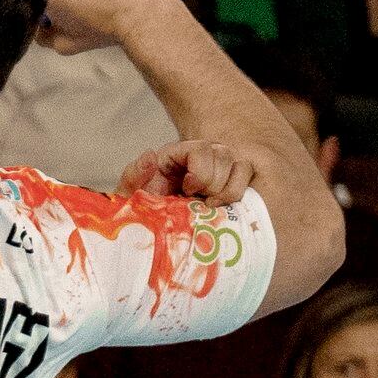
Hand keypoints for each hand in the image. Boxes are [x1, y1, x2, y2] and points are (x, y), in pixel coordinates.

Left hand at [118, 139, 255, 208]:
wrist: (154, 229)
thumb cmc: (142, 210)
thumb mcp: (129, 195)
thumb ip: (133, 175)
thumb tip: (150, 155)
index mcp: (176, 154)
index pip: (201, 149)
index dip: (200, 172)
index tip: (188, 191)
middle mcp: (202, 155)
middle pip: (224, 155)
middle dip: (212, 184)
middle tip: (198, 202)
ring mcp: (219, 167)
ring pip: (241, 165)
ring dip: (228, 190)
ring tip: (210, 206)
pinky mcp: (231, 180)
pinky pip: (248, 177)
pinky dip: (238, 193)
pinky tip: (222, 207)